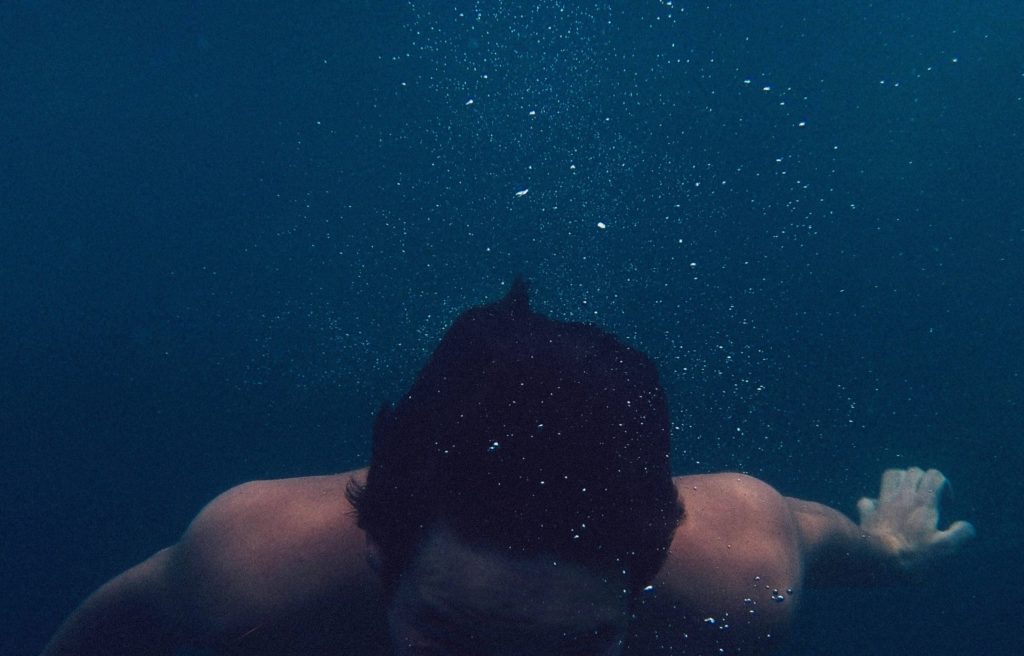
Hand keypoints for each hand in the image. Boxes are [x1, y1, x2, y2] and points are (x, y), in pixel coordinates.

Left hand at [857, 467, 974, 572]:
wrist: (878, 560)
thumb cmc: (914, 553)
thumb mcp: (945, 548)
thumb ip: (960, 534)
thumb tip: (967, 526)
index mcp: (923, 502)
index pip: (935, 475)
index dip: (944, 484)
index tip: (947, 503)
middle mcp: (902, 496)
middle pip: (914, 471)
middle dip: (924, 480)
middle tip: (929, 499)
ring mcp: (883, 502)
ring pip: (891, 475)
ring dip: (900, 481)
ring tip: (907, 495)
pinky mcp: (868, 513)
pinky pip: (868, 500)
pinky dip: (874, 502)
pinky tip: (880, 511)